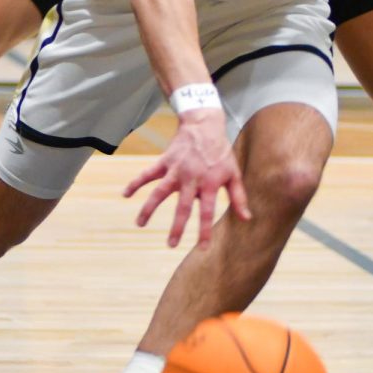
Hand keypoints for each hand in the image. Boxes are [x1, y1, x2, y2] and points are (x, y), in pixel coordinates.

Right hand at [124, 110, 250, 247]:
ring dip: (149, 208)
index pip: (207, 211)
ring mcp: (176, 170)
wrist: (204, 125)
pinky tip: (125, 194)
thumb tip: (246, 219)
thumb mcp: (234, 173)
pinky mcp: (164, 161)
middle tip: (171, 245)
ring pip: (160, 192)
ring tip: (140, 224)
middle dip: (176, 227)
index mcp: (210, 183)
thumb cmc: (221, 152)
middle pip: (182, 207)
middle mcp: (192, 178)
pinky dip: (136, 182)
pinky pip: (147, 173)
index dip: (204, 230)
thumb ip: (238, 197)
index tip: (202, 248)